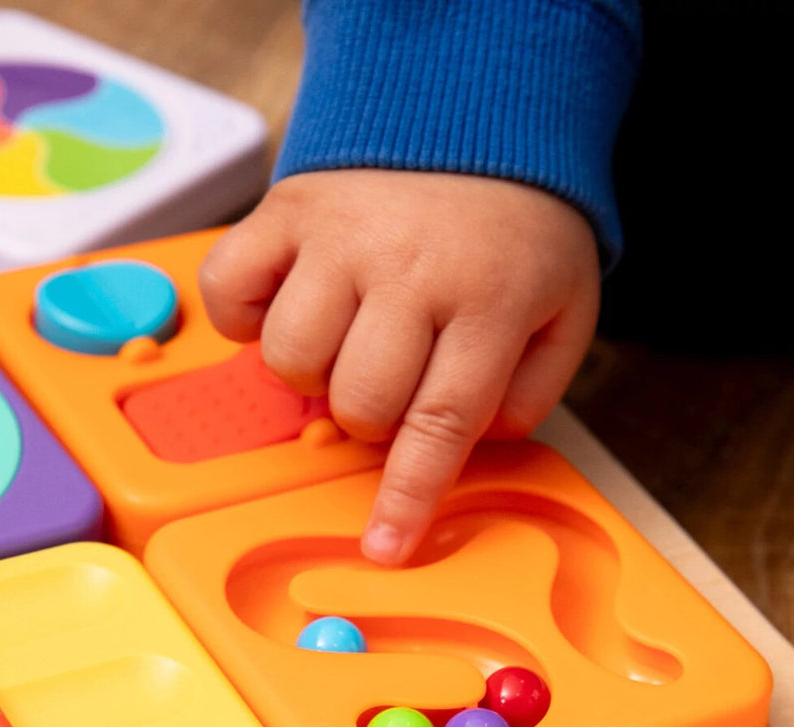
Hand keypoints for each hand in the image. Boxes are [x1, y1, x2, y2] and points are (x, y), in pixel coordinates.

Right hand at [200, 169, 600, 563]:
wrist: (476, 113)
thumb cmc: (517, 231)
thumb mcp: (562, 311)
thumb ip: (529, 389)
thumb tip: (466, 446)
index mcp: (487, 301)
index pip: (441, 422)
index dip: (408, 496)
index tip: (384, 547)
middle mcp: (408, 269)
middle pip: (358, 401)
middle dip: (373, 419)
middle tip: (394, 380)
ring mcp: (338, 237)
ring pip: (292, 356)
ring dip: (316, 373)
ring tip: (349, 340)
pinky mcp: (285, 209)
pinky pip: (231, 291)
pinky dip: (247, 318)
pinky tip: (290, 306)